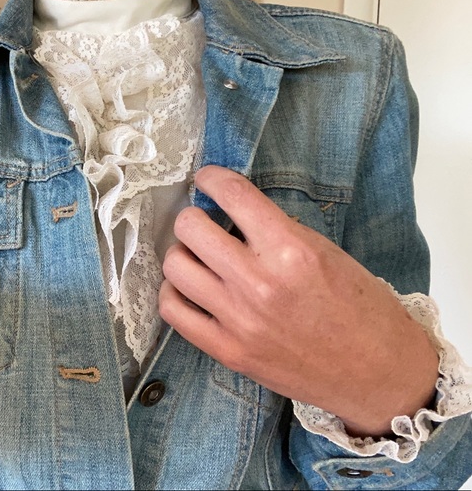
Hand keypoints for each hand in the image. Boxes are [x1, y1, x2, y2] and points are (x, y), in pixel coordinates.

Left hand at [159, 165, 437, 436]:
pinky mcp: (228, 351)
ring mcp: (239, 321)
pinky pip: (173, 311)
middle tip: (203, 221)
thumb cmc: (362, 307)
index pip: (233, 195)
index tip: (207, 179)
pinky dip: (174, 292)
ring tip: (197, 256)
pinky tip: (190, 287)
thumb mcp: (326, 252)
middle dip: (193, 216)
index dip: (212, 178)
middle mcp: (259, 283)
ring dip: (182, 253)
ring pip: (175, 267)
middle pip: (190, 228)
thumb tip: (234, 215)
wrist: (377, 373)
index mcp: (290, 250)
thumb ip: (277, 230)